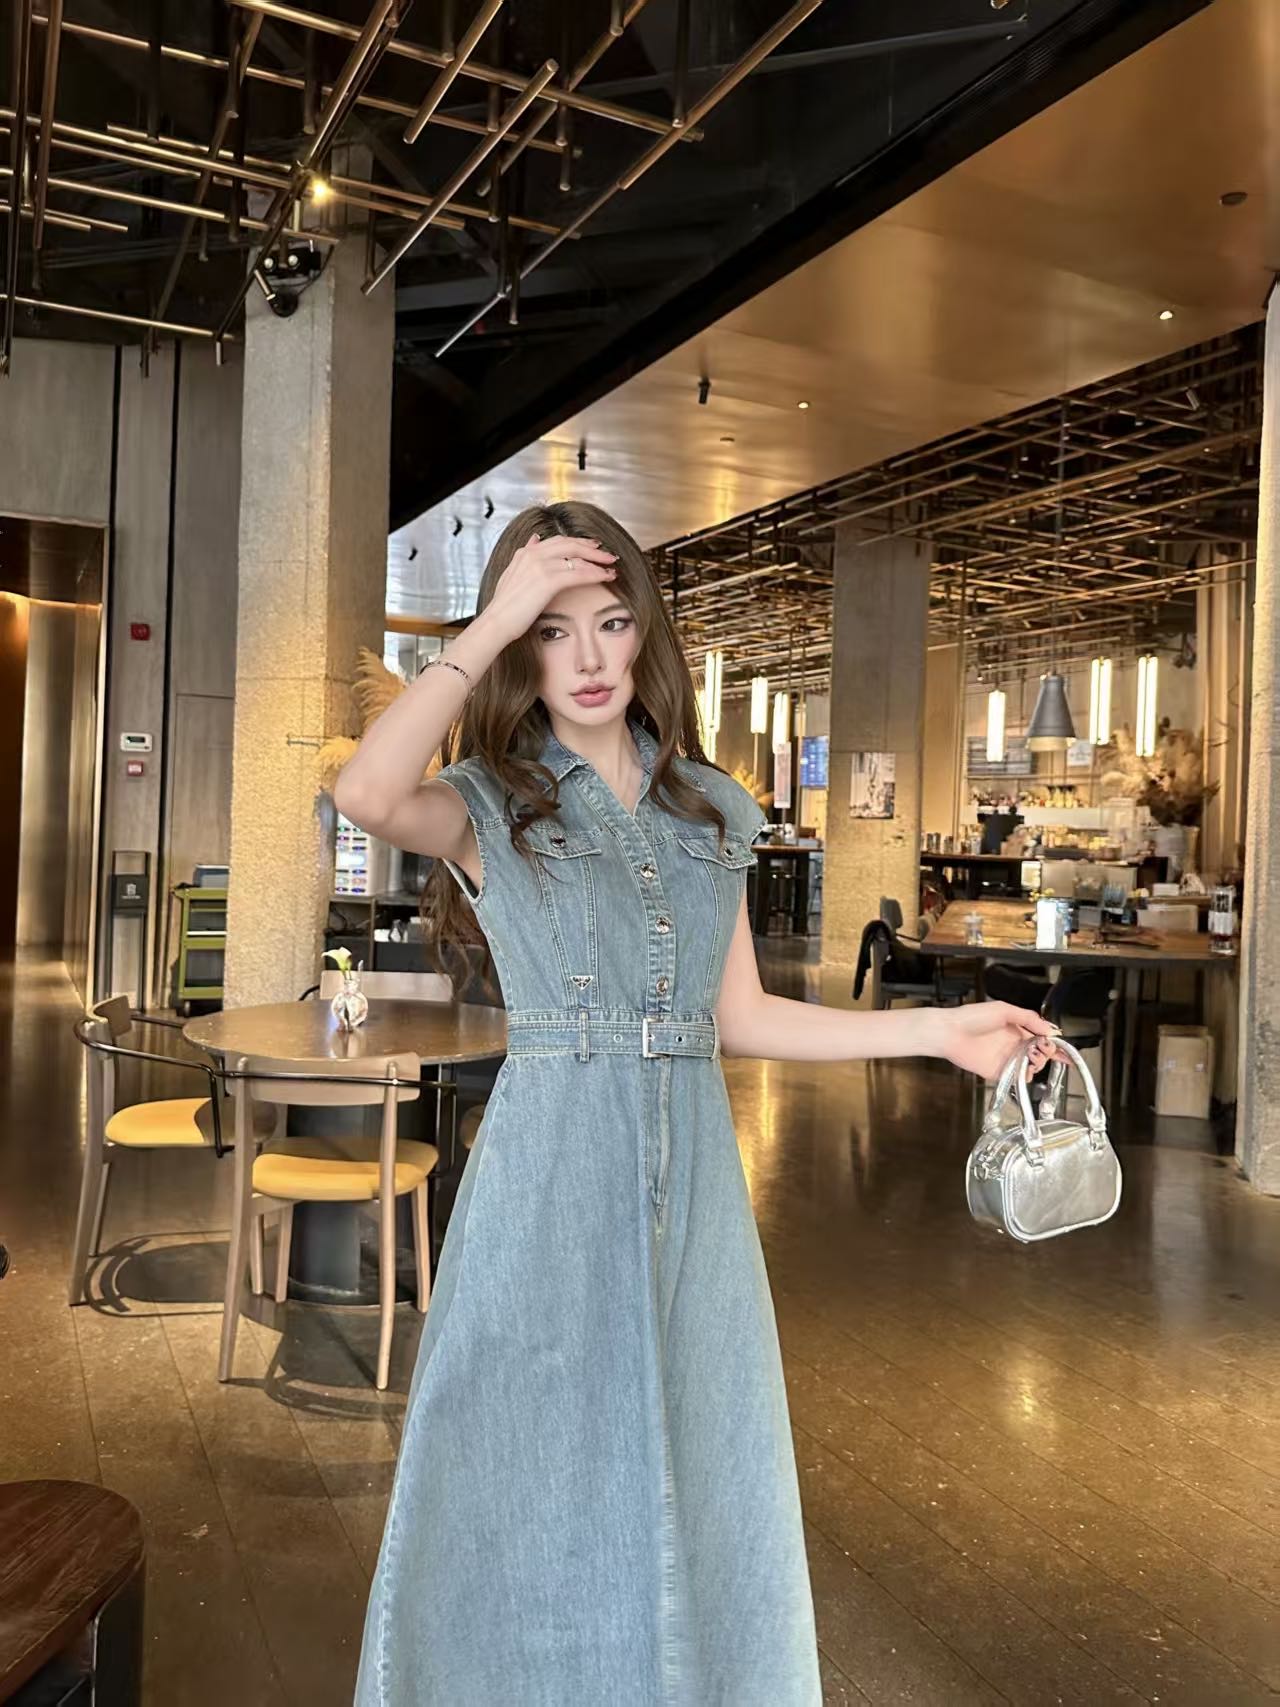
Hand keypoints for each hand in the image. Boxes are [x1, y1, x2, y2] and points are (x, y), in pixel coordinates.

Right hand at [481, 532, 617, 646]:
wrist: (496, 622)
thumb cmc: (505, 607)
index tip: (592, 546)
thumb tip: (535, 538)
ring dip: (598, 561)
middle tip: (608, 554)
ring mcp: (540, 565)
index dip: (577, 542)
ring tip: (612, 567)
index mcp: (526, 553)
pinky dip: (595, 574)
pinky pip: (578, 573)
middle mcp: (533, 554)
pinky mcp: (547, 580)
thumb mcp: (512, 575)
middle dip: (592, 548)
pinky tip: (606, 577)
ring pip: (577, 557)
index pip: (558, 541)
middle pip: (570, 544)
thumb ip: (525, 556)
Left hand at [929, 1002, 1059, 1081]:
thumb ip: (1029, 1018)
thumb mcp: (1004, 1010)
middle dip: (1047, 1052)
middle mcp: (1014, 1045)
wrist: (950, 1032)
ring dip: (1037, 1063)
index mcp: (1017, 1029)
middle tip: (1044, 1048)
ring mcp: (1007, 1059)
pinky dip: (1025, 1076)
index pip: (1042, 1038)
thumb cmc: (972, 1017)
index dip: (1054, 1044)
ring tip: (1032, 1056)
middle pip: (1040, 1054)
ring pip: (1032, 1067)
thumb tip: (1051, 1029)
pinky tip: (1025, 1069)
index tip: (1065, 1049)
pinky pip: (1017, 1079)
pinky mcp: (998, 1072)